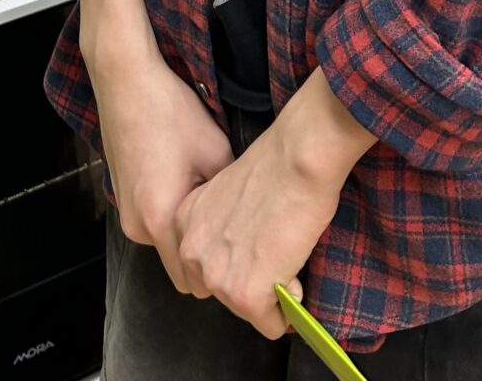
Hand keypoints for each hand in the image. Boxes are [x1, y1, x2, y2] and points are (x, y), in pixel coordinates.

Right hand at [88, 45, 233, 289]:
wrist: (127, 83)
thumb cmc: (172, 113)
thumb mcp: (216, 152)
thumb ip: (229, 199)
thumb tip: (250, 225)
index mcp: (161, 220)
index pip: (193, 283)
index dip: (221, 276)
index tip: (245, 263)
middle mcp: (138, 226)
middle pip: (180, 269)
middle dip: (205, 261)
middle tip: (236, 236)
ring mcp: (126, 214)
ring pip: (167, 245)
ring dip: (189, 235)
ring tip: (214, 203)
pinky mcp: (122, 199)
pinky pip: (154, 225)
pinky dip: (173, 218)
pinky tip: (189, 184)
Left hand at [173, 117, 346, 337]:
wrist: (298, 158)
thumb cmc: (276, 164)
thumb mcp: (228, 195)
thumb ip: (222, 227)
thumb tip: (241, 256)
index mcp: (183, 222)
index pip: (205, 267)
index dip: (237, 260)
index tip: (256, 239)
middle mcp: (191, 251)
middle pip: (224, 292)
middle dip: (252, 280)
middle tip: (274, 247)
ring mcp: (216, 276)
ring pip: (248, 310)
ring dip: (270, 292)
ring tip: (285, 252)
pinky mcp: (245, 295)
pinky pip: (271, 324)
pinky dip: (288, 310)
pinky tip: (294, 271)